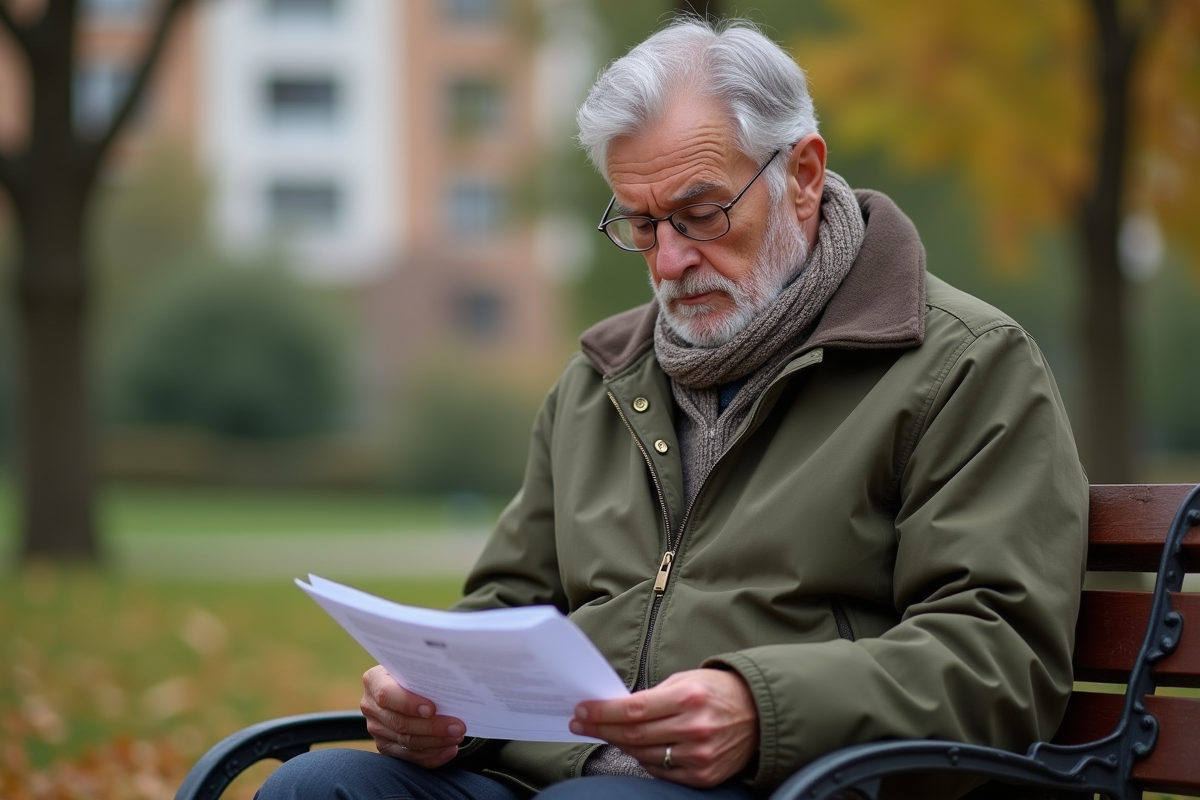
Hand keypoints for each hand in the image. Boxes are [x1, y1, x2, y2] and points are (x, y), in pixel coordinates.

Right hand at [360, 665, 465, 767]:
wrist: (404, 685)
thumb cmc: (414, 673)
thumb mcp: (414, 668)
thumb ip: (423, 675)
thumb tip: (451, 684)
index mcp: (374, 681)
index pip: (387, 695)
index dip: (409, 704)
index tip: (433, 709)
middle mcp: (371, 706)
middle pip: (400, 722)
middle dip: (432, 727)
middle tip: (457, 727)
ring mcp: (376, 728)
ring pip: (407, 742)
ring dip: (436, 742)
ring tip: (457, 736)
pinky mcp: (385, 746)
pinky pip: (409, 756)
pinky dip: (432, 755)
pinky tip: (449, 749)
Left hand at [569, 668, 758, 787]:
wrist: (759, 714)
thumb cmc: (718, 691)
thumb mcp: (686, 680)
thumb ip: (653, 696)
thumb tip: (615, 708)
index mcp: (689, 698)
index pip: (633, 709)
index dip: (603, 712)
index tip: (582, 710)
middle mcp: (694, 728)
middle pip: (633, 734)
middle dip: (601, 728)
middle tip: (581, 723)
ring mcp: (699, 756)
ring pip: (643, 755)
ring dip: (618, 744)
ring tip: (604, 733)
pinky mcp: (703, 775)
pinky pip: (660, 771)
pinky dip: (643, 759)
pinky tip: (634, 748)